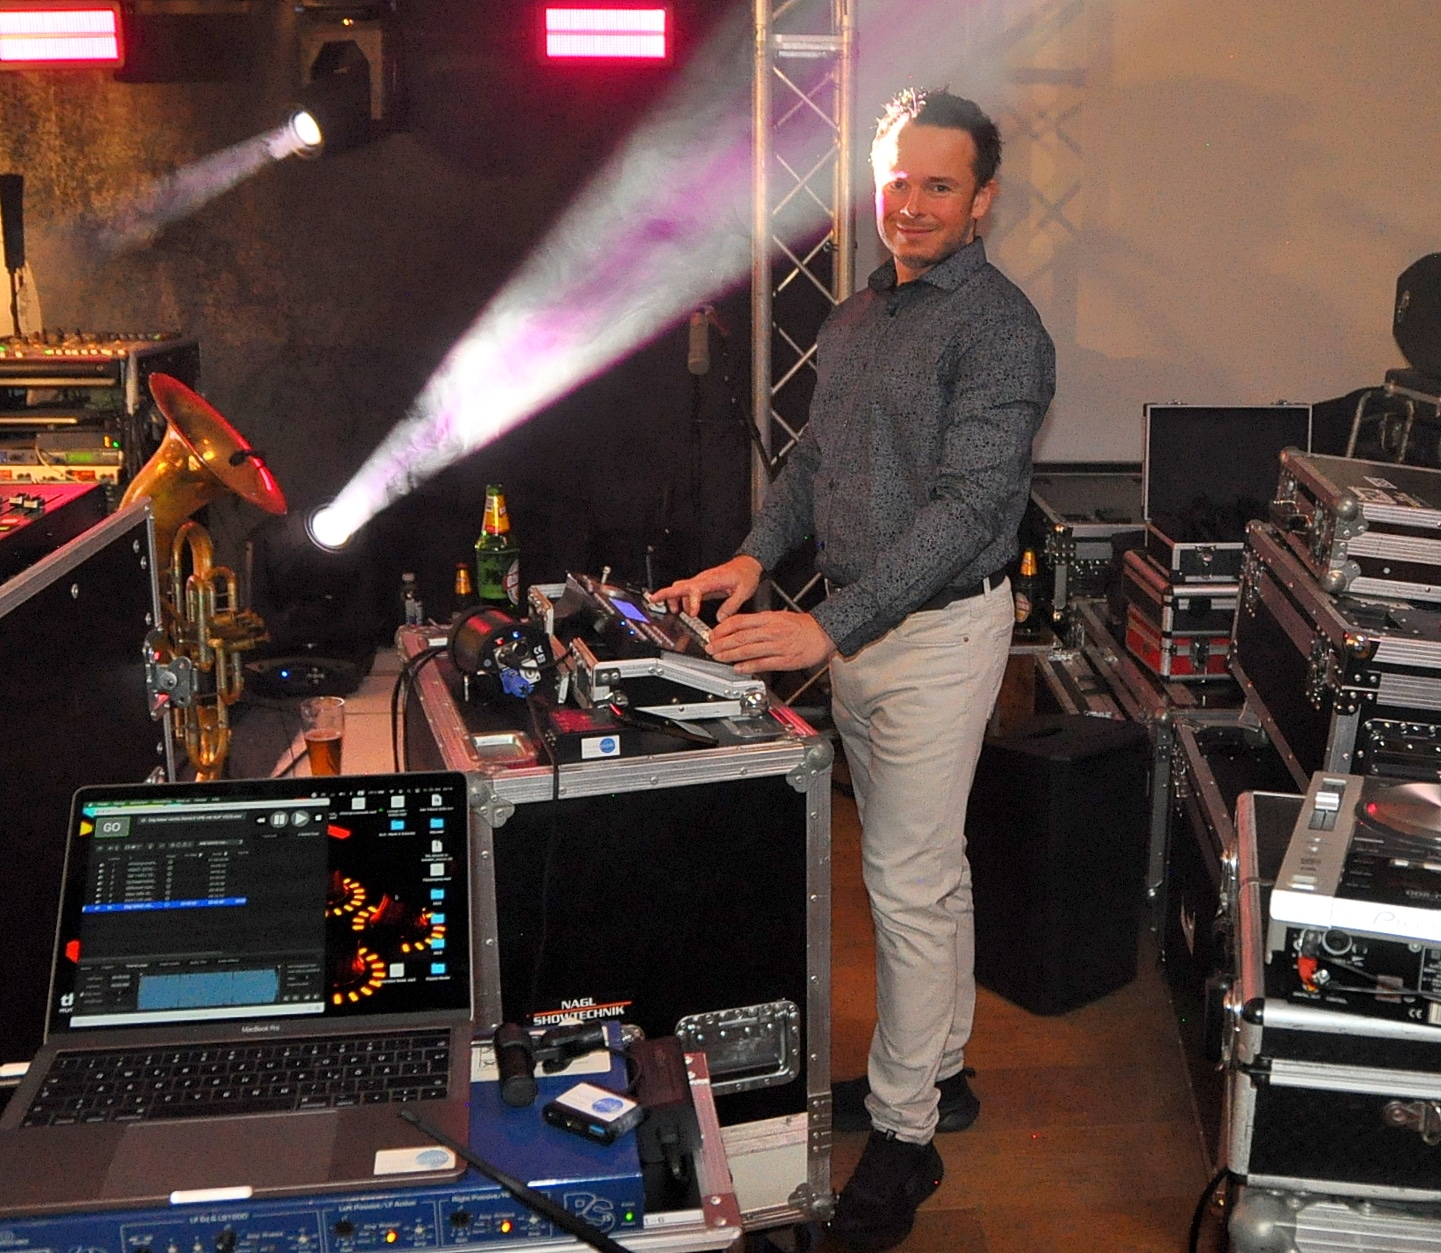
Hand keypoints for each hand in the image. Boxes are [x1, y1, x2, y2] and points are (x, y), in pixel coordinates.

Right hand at [651, 555, 763, 620]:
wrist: (747, 565)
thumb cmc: (745, 574)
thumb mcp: (744, 591)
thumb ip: (731, 606)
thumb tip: (720, 618)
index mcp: (712, 580)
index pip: (695, 590)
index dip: (691, 602)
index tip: (692, 613)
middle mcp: (703, 579)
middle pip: (679, 585)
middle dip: (665, 593)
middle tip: (653, 600)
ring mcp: (701, 581)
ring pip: (680, 588)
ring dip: (674, 599)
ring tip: (674, 611)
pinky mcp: (702, 584)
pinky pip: (687, 591)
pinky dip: (681, 600)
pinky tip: (685, 609)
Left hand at [706, 610, 835, 673]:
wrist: (824, 633)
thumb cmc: (802, 625)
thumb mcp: (778, 616)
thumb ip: (759, 622)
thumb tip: (739, 627)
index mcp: (769, 618)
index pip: (739, 621)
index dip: (723, 629)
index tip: (713, 634)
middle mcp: (771, 631)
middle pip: (740, 637)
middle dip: (721, 644)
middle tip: (710, 648)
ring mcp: (777, 646)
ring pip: (748, 650)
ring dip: (730, 655)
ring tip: (719, 658)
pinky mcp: (784, 660)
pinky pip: (762, 663)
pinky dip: (748, 666)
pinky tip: (738, 668)